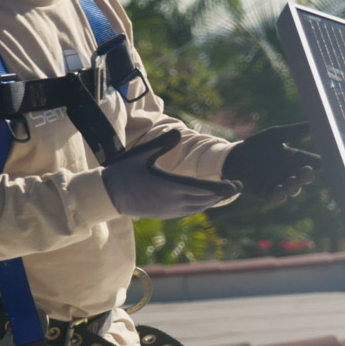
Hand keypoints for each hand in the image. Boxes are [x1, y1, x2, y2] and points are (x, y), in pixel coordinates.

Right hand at [103, 130, 239, 219]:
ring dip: (211, 201)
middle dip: (221, 194)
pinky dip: (199, 207)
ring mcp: (168, 210)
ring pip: (197, 207)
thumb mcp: (143, 153)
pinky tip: (202, 203)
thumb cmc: (125, 171)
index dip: (222, 188)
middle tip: (237, 188)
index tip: (237, 186)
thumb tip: (178, 131)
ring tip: (223, 194)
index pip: (203, 188)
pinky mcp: (163, 214)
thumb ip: (163, 143)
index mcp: (170, 186)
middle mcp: (172, 201)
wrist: (108, 195)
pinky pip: (187, 212)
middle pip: (204, 199)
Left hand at [221, 123, 320, 204]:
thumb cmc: (257, 145)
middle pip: (305, 177)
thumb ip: (294, 131)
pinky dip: (279, 196)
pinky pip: (276, 197)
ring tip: (292, 181)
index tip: (324, 160)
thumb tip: (314, 121)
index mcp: (296, 158)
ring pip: (293, 188)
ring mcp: (280, 184)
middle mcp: (291, 172)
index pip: (313, 162)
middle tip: (307, 171)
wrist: (234, 158)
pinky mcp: (267, 193)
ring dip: (294, 186)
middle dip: (307, 175)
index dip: (319, 162)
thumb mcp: (274, 135)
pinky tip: (280, 191)